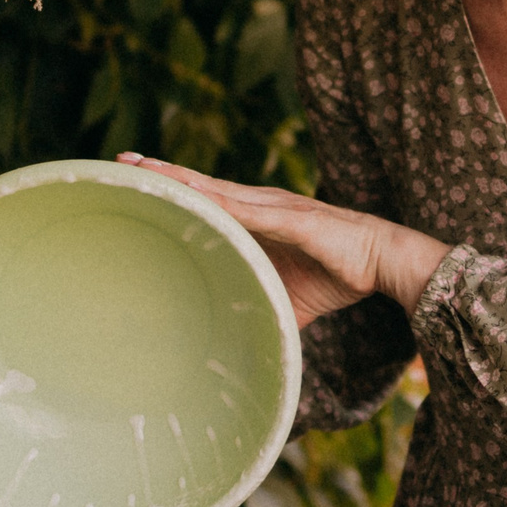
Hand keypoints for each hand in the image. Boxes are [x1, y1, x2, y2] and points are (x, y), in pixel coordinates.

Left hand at [117, 154, 448, 327]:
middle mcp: (261, 205)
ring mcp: (276, 208)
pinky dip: (220, 201)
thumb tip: (237, 344)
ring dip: (182, 180)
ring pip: (217, 190)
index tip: (135, 180)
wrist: (384, 263)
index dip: (172, 188)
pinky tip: (194, 194)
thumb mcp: (286, 298)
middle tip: (121, 162)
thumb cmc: (339, 273)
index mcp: (257, 219)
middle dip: (163, 173)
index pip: (205, 199)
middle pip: (201, 185)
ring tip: (146, 169)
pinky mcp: (294, 219)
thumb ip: (260, 306)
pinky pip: (249, 209)